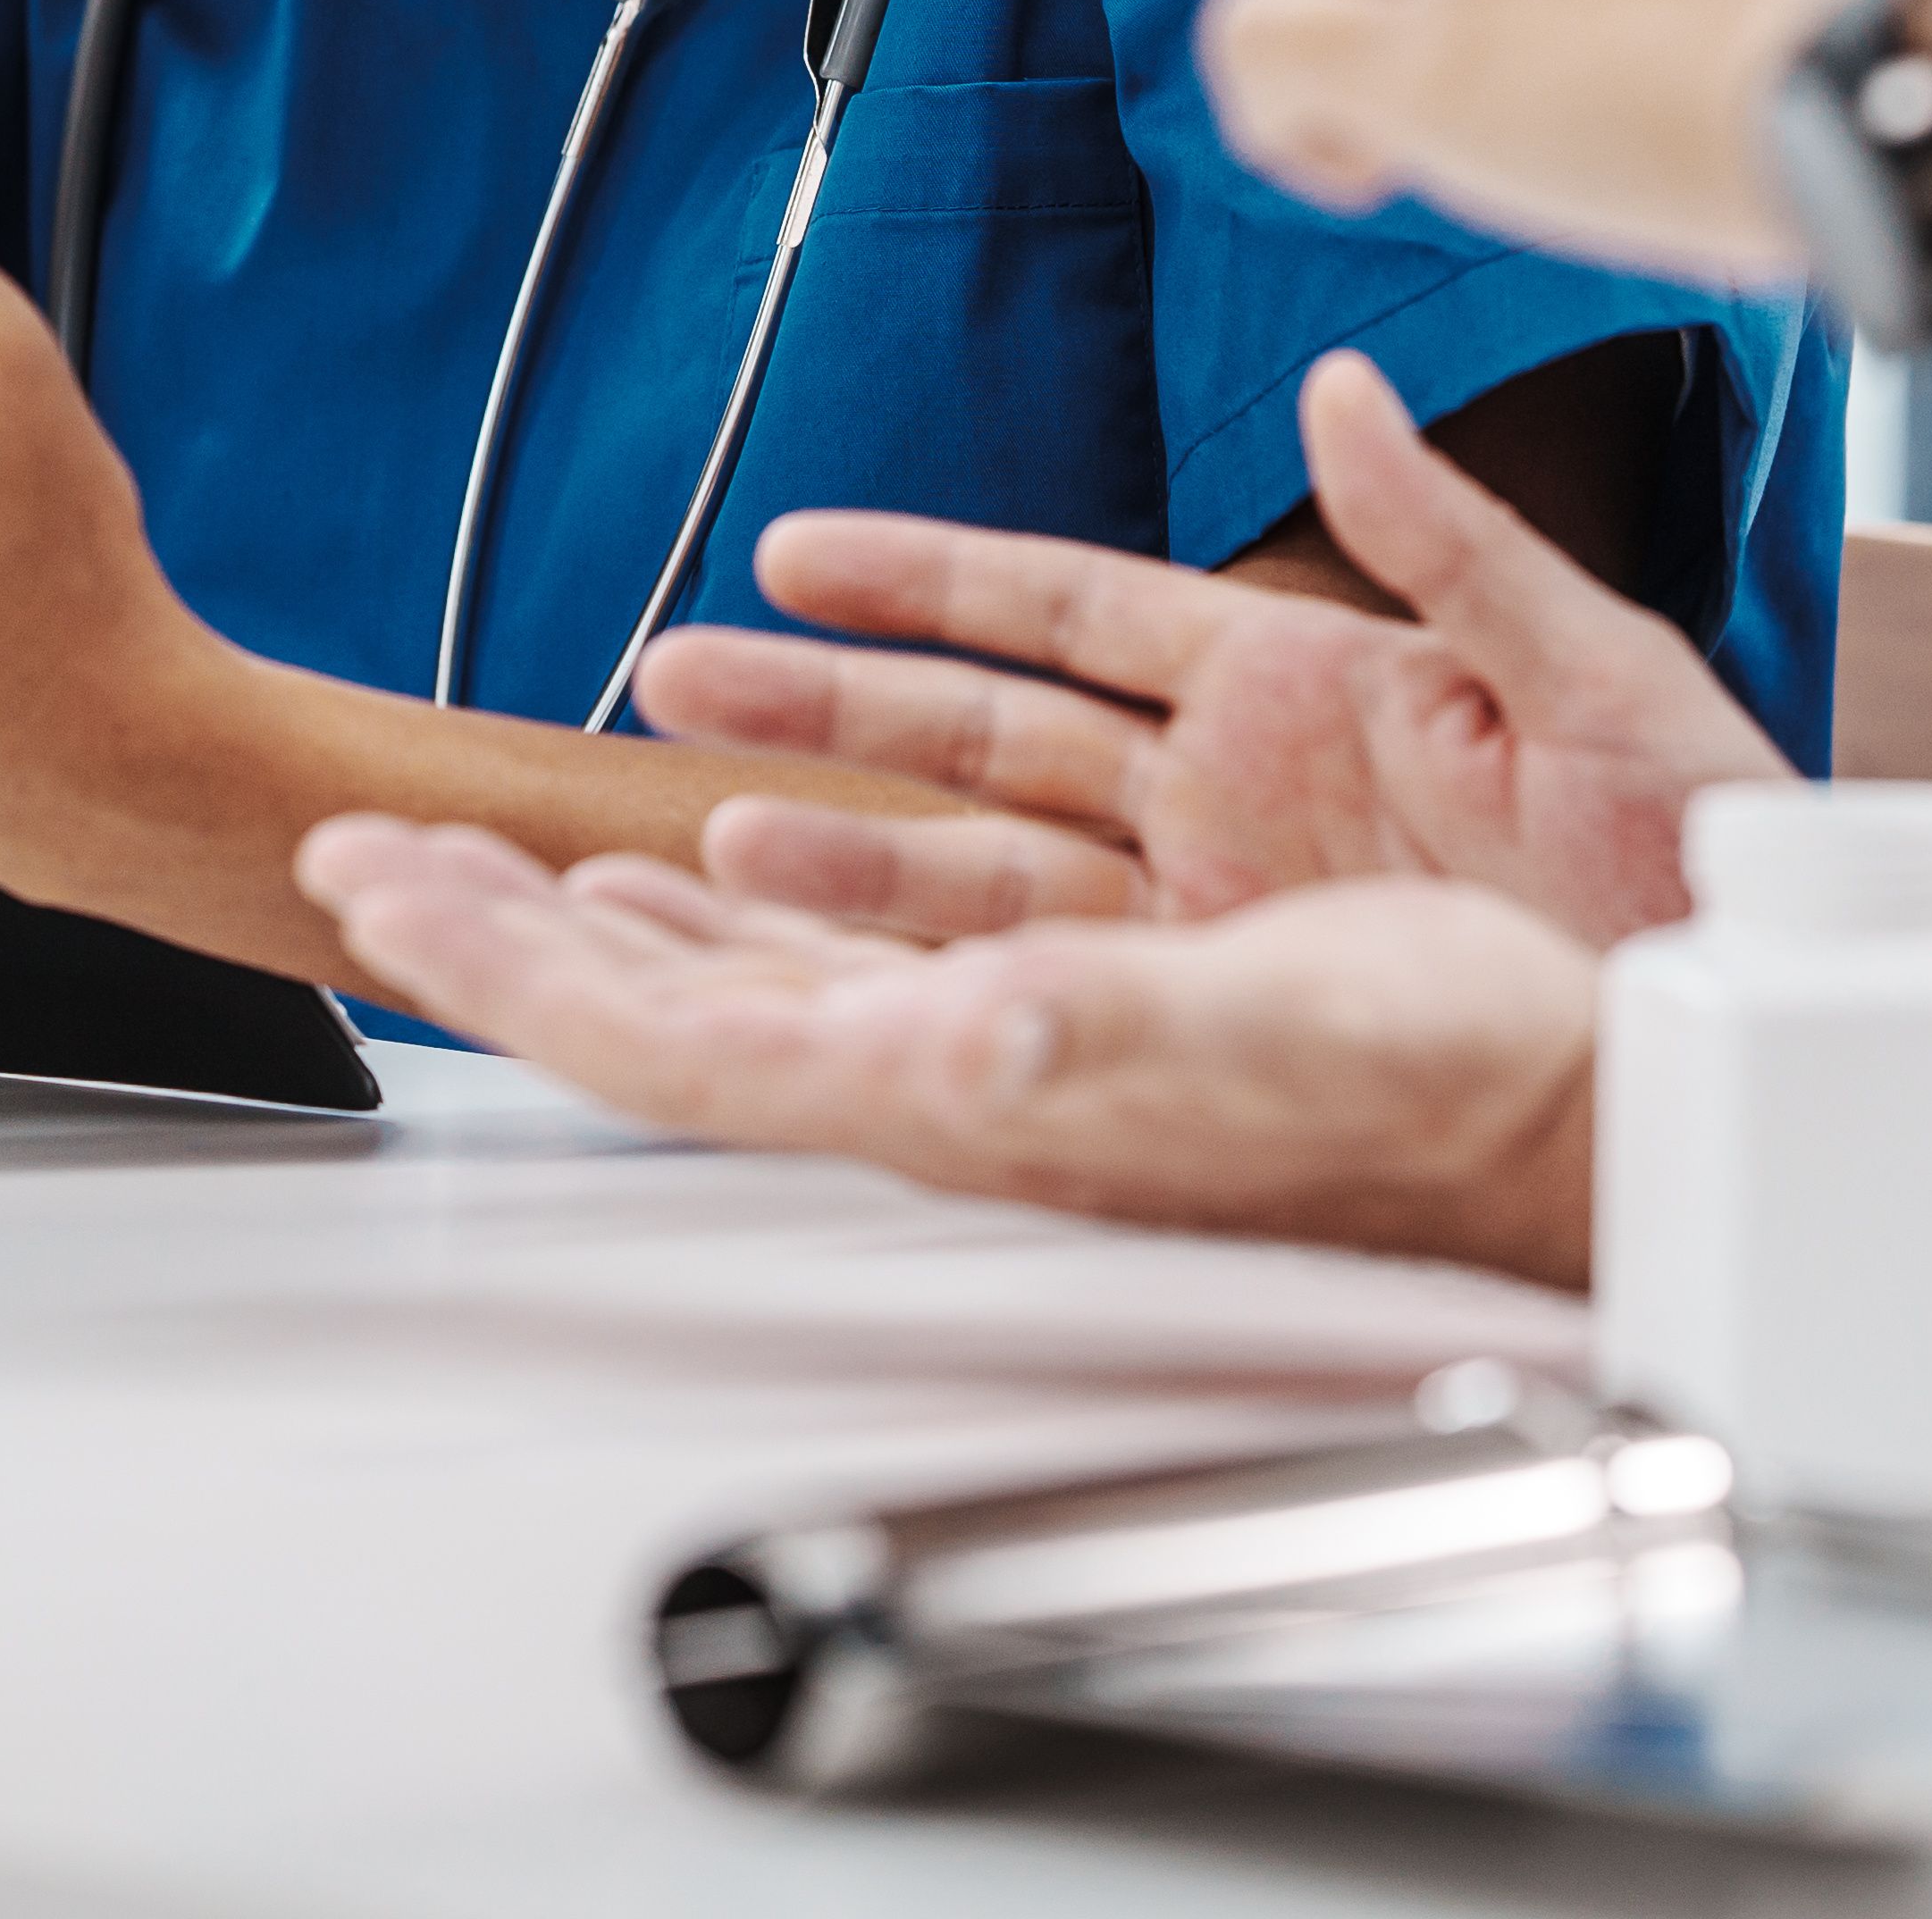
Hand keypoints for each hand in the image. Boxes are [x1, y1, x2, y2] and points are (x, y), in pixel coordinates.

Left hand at [300, 821, 1601, 1279]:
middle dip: (509, 935)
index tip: (380, 895)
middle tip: (362, 863)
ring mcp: (1009, 998)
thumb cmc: (1438, 1086)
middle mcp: (957, 1055)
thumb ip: (1114, 1027)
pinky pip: (872, 906)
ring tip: (496, 857)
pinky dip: (776, 868)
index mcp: (961, 1086)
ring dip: (620, 903)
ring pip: (759, 951)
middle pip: (673, 1002)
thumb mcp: (1278, 1034)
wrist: (1569, 1093)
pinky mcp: (1079, 937)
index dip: (516, 973)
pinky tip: (727, 837)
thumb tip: (973, 1025)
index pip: (674, 1041)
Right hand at [635, 349, 1784, 947]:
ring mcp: (1224, 907)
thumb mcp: (1601, 679)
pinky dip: (933, 965)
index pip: (1070, 610)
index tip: (796, 550)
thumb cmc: (1712, 869)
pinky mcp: (1236, 1008)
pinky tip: (824, 960)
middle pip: (983, 739)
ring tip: (696, 839)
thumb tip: (1346, 389)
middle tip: (673, 676)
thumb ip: (1452, 537)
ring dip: (845, 844)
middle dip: (825, 708)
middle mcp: (1238, 793)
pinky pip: (1053, 978)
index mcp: (1309, 687)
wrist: (1767, 1048)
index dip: (927, 576)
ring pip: (985, 864)